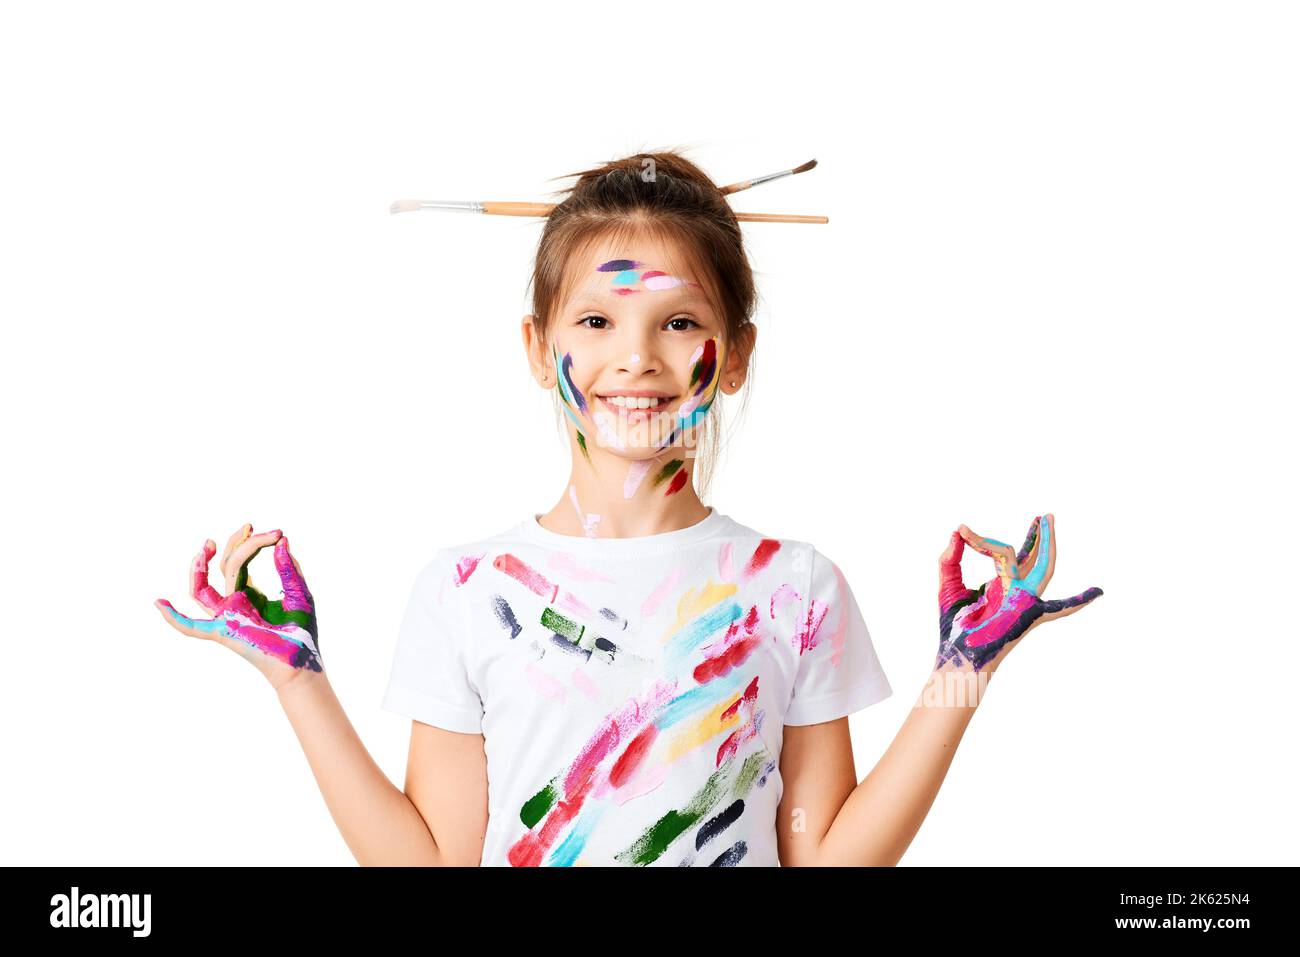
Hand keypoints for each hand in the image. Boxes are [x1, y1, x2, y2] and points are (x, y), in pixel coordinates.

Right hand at [154, 524, 321, 688]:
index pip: (241, 562)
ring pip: (202, 590)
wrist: (303, 661)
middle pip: (224, 568)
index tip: (275, 532)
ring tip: (209, 544)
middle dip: (236, 544)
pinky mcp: (224, 632)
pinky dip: (174, 618)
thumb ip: (289, 569)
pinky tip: (159, 604)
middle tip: (251, 526)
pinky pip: (192, 628)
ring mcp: (226, 617)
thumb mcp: (299, 592)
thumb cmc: (303, 631)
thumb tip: (281, 542)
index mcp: (250, 593)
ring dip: (199, 568)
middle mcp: (234, 602)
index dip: (252, 543)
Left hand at [935, 514, 1101, 671]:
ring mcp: (1024, 601)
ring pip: (1042, 568)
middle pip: (1031, 557)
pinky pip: (1057, 608)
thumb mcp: (948, 585)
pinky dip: (1077, 601)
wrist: (958, 655)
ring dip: (1046, 545)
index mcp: (999, 584)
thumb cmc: (954, 626)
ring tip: (1047, 520)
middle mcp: (1015, 590)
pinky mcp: (1028, 614)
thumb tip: (956, 532)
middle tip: (1044, 515)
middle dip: (1037, 537)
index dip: (980, 539)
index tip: (961, 529)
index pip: (999, 553)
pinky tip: (1097, 592)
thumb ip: (950, 559)